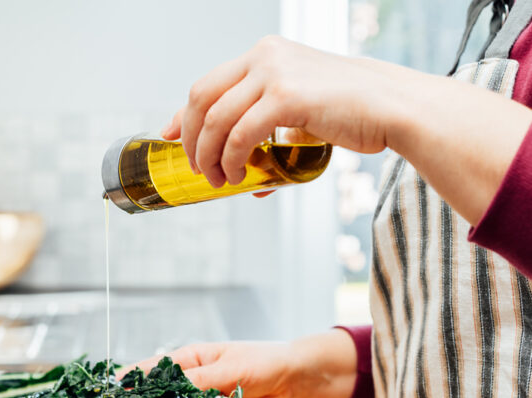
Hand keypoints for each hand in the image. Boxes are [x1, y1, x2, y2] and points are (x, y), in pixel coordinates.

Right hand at [129, 330, 358, 397]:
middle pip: (157, 392)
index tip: (110, 391)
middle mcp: (191, 377)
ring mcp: (200, 397)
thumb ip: (201, 380)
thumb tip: (172, 392)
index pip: (152, 368)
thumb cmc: (264, 361)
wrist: (294, 378)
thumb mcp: (230, 368)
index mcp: (190, 358)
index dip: (130, 380)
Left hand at [161, 35, 531, 224]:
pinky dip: (231, 160)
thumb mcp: (300, 109)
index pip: (206, 84)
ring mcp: (275, 73)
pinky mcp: (287, 97)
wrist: (393, 106)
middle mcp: (264, 56)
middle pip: (201, 99)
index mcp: (264, 53)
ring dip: (209, 156)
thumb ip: (267, 128)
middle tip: (197, 169)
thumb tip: (246, 175)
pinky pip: (240, 134)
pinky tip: (238, 176)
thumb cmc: (351, 112)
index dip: (180, 115)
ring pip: (216, 120)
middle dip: (191, 139)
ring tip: (219, 180)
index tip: (166, 137)